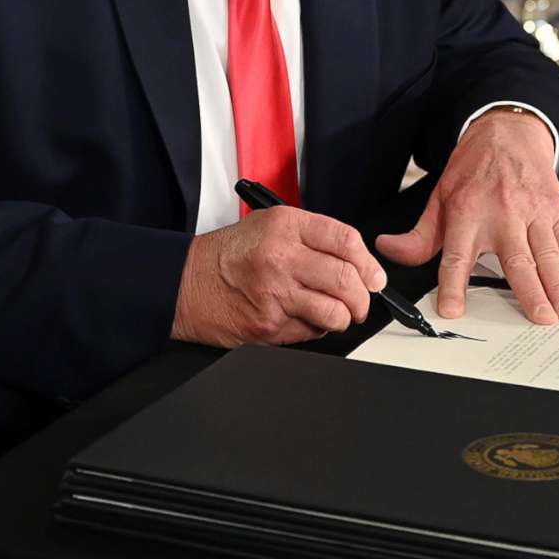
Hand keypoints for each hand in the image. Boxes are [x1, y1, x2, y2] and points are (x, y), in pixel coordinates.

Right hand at [172, 206, 388, 346]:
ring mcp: (275, 294)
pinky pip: (311, 332)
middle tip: (361, 301)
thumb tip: (357, 262)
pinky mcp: (268, 325)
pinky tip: (302, 319)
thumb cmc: (227, 256)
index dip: (368, 263)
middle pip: (347, 279)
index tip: (374, 276)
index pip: (346, 240)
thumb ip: (312, 237)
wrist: (185, 283)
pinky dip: (315, 329)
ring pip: (335, 312)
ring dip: (343, 318)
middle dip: (363, 297)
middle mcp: (281, 257)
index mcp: (285, 226)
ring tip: (336, 314)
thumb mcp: (267, 226)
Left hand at [376, 108, 558, 324]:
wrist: (507, 132)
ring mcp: (532, 212)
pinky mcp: (555, 210)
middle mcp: (502, 213)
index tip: (453, 310)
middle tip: (540, 318)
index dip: (453, 285)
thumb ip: (419, 235)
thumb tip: (390, 251)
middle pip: (516, 259)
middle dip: (530, 292)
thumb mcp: (440, 198)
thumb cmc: (474, 169)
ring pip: (547, 255)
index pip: (457, 256)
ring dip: (558, 286)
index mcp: (467, 213)